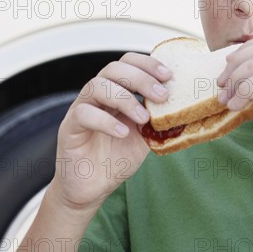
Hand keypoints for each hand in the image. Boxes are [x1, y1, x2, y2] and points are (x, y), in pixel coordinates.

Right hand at [50, 53, 171, 213]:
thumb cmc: (117, 157)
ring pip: (97, 86)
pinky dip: (106, 121)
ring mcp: (81, 108)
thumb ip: (157, 119)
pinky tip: (123, 133)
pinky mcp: (69, 127)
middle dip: (141, 78)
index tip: (168, 76)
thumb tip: (183, 107)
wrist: (92, 188)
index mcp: (115, 91)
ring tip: (144, 118)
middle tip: (162, 96)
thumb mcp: (145, 135)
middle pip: (114, 69)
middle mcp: (97, 95)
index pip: (127, 63)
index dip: (147, 64)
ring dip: (125, 98)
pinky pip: (84, 114)